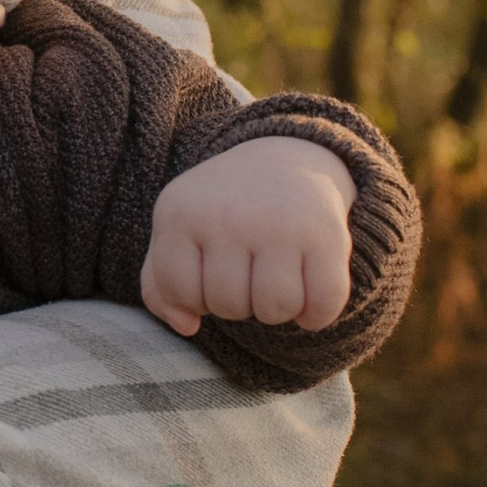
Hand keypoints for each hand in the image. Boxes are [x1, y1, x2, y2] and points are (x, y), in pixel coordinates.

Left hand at [142, 135, 355, 337]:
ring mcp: (279, 224)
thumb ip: (161, 285)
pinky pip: (323, 303)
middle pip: (229, 306)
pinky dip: (317, 316)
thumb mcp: (178, 232)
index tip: (209, 273)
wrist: (286, 160)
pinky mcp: (326, 234)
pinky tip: (309, 296)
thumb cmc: (223, 211)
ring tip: (275, 282)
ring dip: (277, 310)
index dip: (195, 297)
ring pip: (274, 309)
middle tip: (248, 273)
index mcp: (180, 213)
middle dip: (238, 303)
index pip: (179, 292)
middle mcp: (228, 215)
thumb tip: (186, 326)